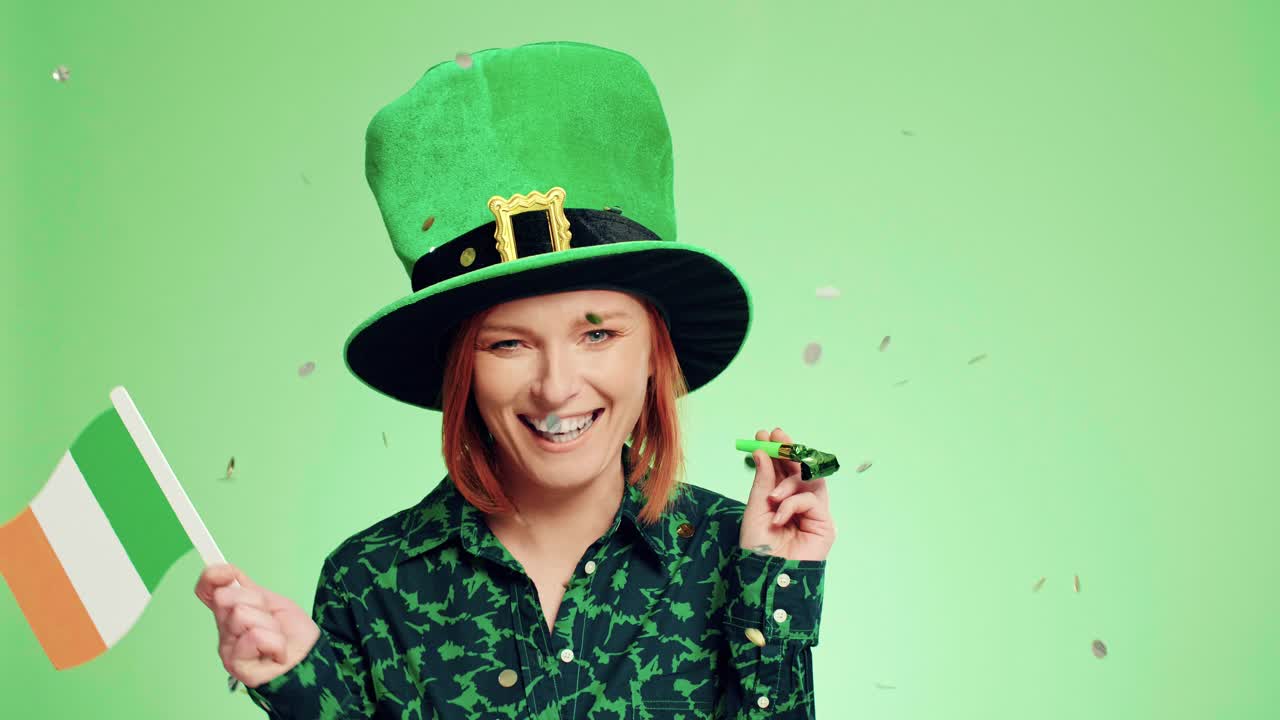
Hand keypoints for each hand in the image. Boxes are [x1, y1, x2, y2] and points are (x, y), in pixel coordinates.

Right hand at [195, 563, 320, 688]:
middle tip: (271, 620)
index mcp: (231, 612)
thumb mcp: (273, 602)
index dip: (212, 577)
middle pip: (225, 597)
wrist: (309, 660)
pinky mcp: (235, 665)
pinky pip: (255, 637)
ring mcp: (227, 648)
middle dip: (257, 602)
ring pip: (241, 614)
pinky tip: (277, 653)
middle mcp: (224, 630)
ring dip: (269, 624)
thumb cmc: (292, 634)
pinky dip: (274, 641)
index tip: (229, 573)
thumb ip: (248, 589)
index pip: (207, 590)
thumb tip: (224, 569)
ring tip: (276, 638)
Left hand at [740, 427, 836, 561]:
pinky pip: (812, 499)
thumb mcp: (755, 510)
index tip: (764, 434)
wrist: (766, 578)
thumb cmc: (758, 549)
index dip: (776, 451)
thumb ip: (763, 482)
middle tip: (776, 436)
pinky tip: (779, 515)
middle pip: (801, 470)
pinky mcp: (824, 525)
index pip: (783, 470)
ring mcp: (813, 514)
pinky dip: (793, 503)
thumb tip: (762, 452)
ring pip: (811, 481)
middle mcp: (799, 505)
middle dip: (789, 451)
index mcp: (781, 502)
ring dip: (790, 480)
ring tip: (773, 496)